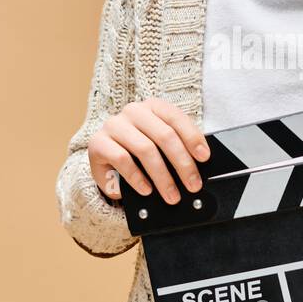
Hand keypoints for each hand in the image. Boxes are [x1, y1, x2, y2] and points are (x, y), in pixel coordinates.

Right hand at [88, 98, 210, 204]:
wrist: (106, 162)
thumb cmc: (139, 154)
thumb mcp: (160, 147)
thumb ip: (177, 149)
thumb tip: (198, 167)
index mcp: (152, 106)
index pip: (176, 118)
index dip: (193, 138)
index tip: (204, 158)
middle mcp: (133, 111)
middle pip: (164, 135)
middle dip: (182, 163)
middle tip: (192, 185)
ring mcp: (114, 125)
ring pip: (145, 149)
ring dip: (162, 176)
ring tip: (171, 195)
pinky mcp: (98, 143)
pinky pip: (122, 160)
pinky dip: (137, 178)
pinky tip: (146, 190)